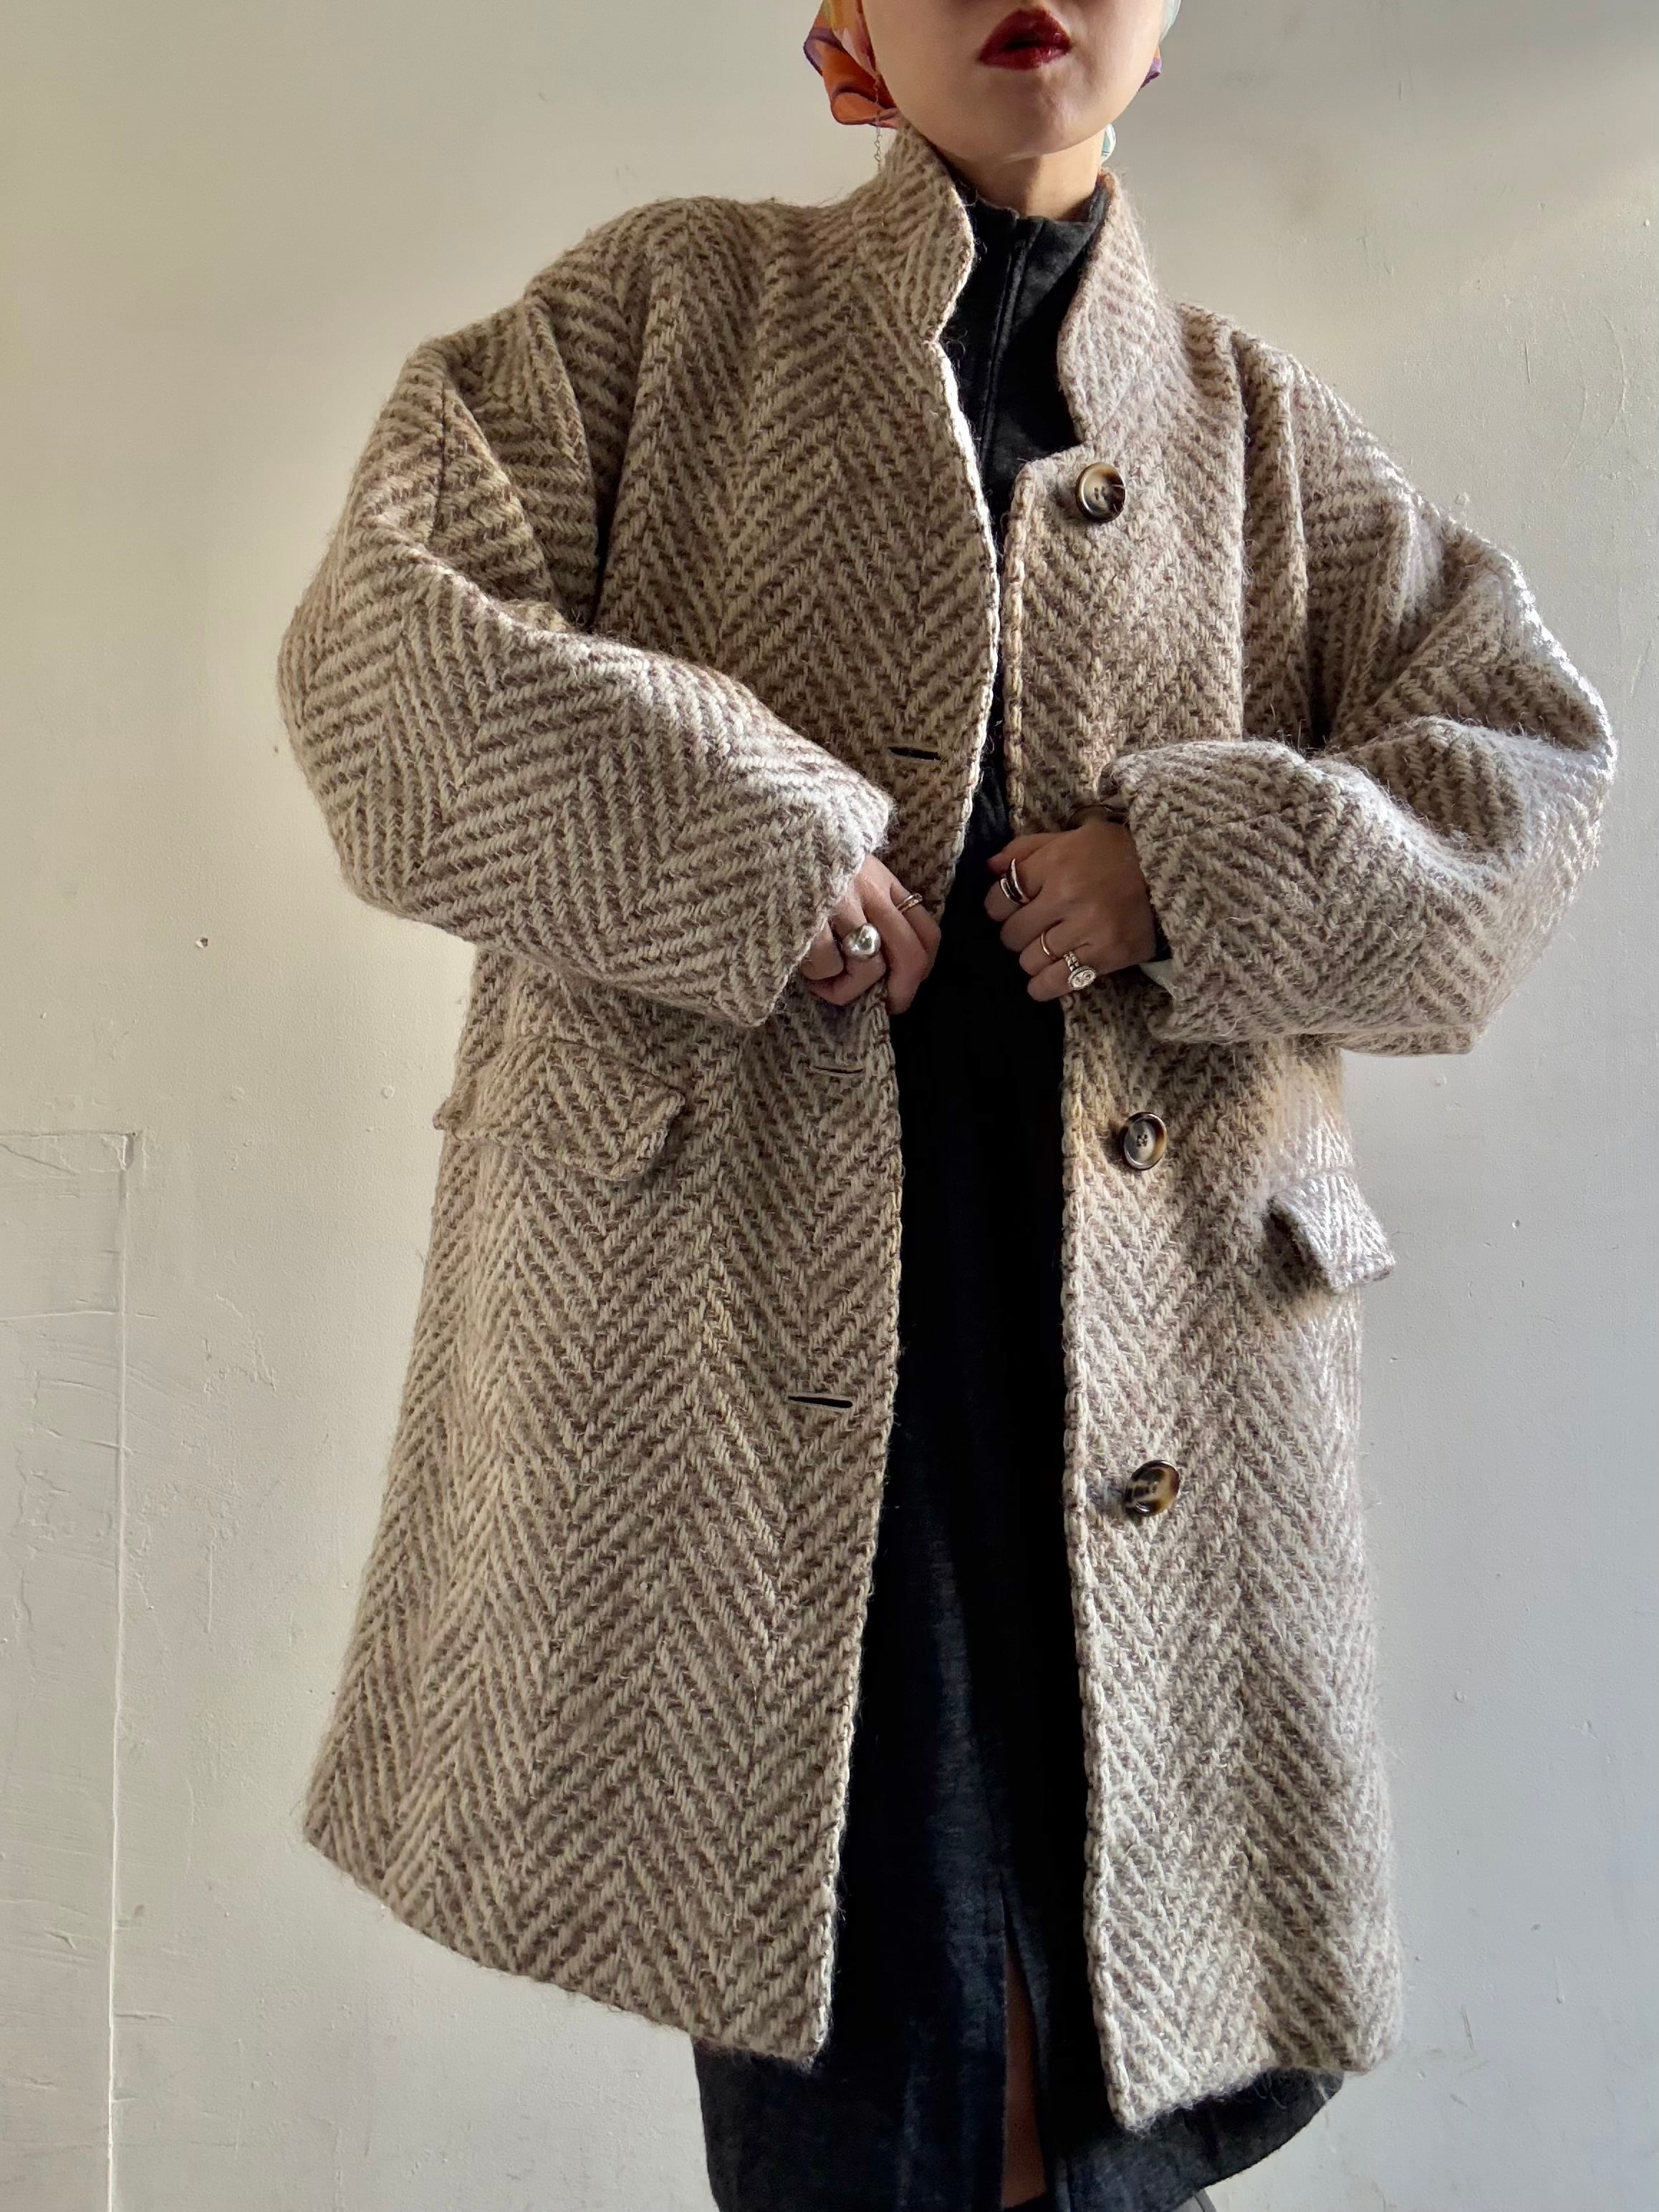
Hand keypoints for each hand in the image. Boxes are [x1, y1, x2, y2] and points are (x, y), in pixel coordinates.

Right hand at [799, 853, 941, 1013]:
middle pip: (909, 955)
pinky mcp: (809, 918)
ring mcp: (840, 903)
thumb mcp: (844, 875)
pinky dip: (815, 975)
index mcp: (881, 880)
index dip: (922, 969)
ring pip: (868, 968)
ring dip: (845, 987)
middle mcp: (869, 890)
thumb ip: (867, 907)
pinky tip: (796, 958)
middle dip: (900, 993)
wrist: (753, 834)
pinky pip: (827, 966)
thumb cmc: (795, 864)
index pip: (927, 931)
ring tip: (819, 976)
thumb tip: (884, 967)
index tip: (902, 987)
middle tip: (881, 1007)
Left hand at [983, 814, 1158, 1001]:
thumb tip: (990, 866)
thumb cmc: (1120, 852)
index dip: (998, 906)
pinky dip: (1044, 985)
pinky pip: (1057, 982)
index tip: (1008, 908)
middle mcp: (1068, 896)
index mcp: (1057, 863)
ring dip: (1032, 958)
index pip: (1002, 895)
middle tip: (1032, 929)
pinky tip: (1045, 979)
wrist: (1176, 873)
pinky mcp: (1107, 956)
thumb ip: (1029, 848)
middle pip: (1013, 933)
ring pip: (1031, 960)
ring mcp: (1088, 929)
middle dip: (1016, 933)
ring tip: (1047, 949)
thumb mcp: (1076, 836)